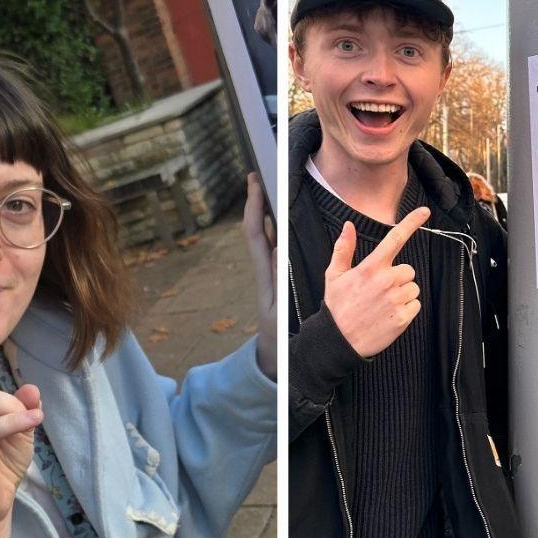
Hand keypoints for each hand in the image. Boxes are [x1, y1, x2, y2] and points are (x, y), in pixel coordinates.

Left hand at [244, 174, 278, 377]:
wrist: (275, 362)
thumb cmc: (278, 342)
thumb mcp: (278, 314)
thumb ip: (277, 284)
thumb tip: (279, 250)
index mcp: (264, 276)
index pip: (256, 233)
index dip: (254, 206)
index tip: (253, 181)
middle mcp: (266, 271)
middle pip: (260, 229)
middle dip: (258, 202)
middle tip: (259, 175)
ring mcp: (270, 276)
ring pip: (268, 238)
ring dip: (268, 214)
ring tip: (271, 191)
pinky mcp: (276, 282)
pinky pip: (277, 251)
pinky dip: (278, 233)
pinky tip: (284, 223)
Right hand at [324, 207, 429, 357]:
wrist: (339, 340)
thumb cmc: (337, 307)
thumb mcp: (334, 275)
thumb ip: (343, 249)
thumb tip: (348, 226)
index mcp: (371, 268)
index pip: (395, 239)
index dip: (412, 223)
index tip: (425, 212)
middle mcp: (386, 281)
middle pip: (408, 270)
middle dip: (398, 278)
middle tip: (380, 290)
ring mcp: (396, 300)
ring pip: (413, 288)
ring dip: (403, 294)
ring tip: (383, 304)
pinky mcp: (403, 317)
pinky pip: (415, 305)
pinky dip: (406, 309)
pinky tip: (389, 315)